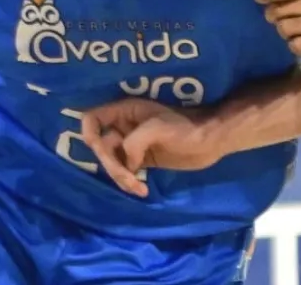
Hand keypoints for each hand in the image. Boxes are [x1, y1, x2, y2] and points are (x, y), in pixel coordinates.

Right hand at [79, 97, 224, 197]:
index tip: (103, 151)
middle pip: (101, 147)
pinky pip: (125, 172)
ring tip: (138, 188)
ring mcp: (132, 144)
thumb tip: (127, 162)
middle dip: (112, 165)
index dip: (89, 134)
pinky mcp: (141, 160)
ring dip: (121, 178)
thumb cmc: (186, 128)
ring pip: (112, 162)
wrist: (210, 141)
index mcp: (125, 111)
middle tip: (129, 179)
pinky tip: (142, 190)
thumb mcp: (159, 128)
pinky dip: (129, 183)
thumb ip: (134, 142)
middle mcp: (124, 127)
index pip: (92, 119)